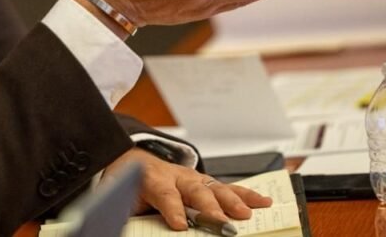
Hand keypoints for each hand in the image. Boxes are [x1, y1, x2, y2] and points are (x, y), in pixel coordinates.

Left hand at [103, 148, 271, 229]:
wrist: (130, 159)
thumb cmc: (128, 183)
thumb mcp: (122, 198)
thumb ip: (130, 212)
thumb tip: (128, 224)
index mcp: (152, 179)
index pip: (165, 194)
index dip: (173, 209)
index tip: (179, 225)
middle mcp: (176, 175)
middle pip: (195, 191)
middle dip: (210, 208)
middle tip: (223, 224)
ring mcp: (193, 178)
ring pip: (215, 188)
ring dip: (232, 202)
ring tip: (245, 214)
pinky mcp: (206, 183)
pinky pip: (228, 189)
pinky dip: (246, 196)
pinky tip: (263, 202)